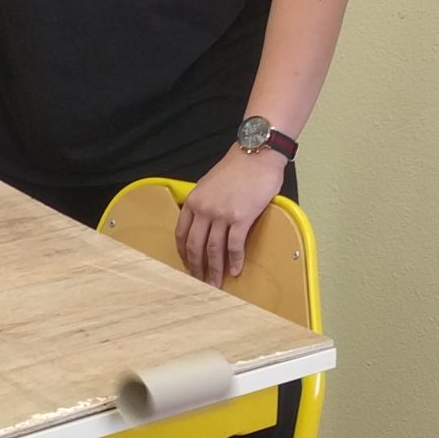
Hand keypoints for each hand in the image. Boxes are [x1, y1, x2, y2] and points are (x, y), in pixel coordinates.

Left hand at [177, 147, 283, 287]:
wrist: (256, 154)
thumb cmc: (237, 167)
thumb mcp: (209, 183)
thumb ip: (204, 202)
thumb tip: (205, 222)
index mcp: (194, 201)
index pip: (182, 234)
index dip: (183, 254)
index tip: (187, 265)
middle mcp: (204, 209)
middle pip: (195, 246)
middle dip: (197, 267)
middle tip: (200, 282)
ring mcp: (221, 214)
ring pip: (213, 249)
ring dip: (214, 270)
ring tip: (216, 283)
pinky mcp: (241, 218)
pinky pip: (234, 245)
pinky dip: (235, 260)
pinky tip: (236, 270)